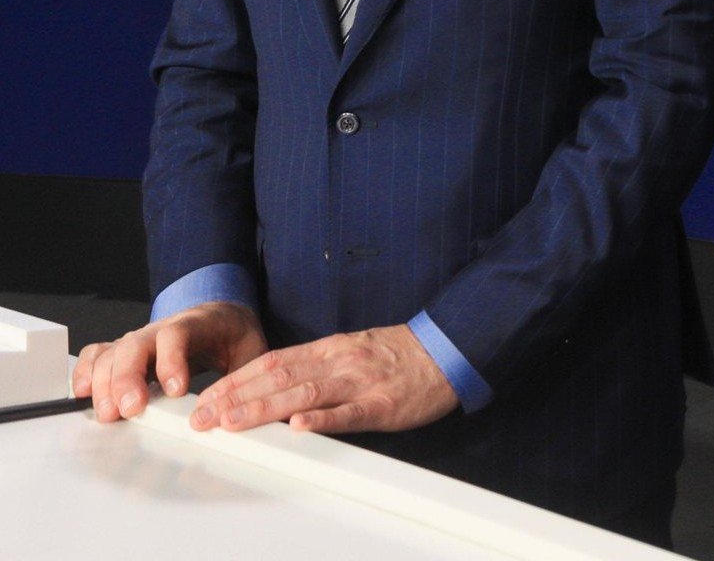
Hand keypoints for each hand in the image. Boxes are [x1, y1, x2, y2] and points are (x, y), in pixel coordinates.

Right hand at [73, 301, 266, 422]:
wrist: (223, 316)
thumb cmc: (234, 335)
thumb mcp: (251, 350)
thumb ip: (244, 377)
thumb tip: (238, 410)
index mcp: (196, 323)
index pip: (177, 334)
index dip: (171, 361)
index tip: (175, 390)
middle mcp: (161, 329)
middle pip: (135, 345)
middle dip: (128, 379)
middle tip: (130, 410)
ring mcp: (141, 339)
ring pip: (112, 353)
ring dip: (104, 383)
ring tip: (109, 413)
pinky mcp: (126, 352)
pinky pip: (98, 355)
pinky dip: (86, 372)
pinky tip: (83, 393)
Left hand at [189, 324, 457, 434]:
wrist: (448, 350)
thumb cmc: (398, 355)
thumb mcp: (351, 351)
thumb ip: (315, 367)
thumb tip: (272, 387)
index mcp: (329, 349)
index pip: (272, 363)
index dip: (235, 380)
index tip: (206, 398)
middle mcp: (338, 362)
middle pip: (279, 378)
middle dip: (236, 397)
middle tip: (203, 417)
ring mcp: (360, 382)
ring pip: (305, 394)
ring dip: (265, 408)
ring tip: (232, 422)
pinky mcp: (383, 404)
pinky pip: (350, 413)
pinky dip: (323, 419)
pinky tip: (300, 426)